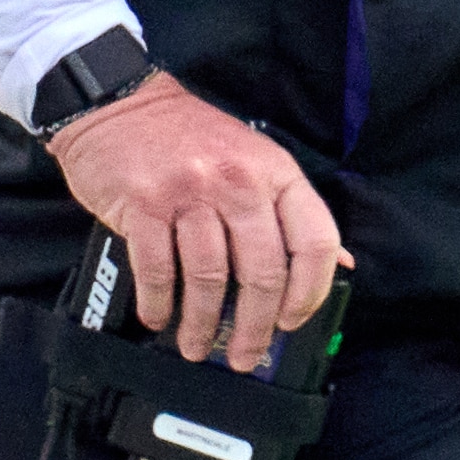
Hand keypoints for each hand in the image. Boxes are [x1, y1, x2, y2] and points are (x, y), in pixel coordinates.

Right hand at [45, 73, 350, 370]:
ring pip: (210, 279)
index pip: (314, 239)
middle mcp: (238, 180)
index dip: (310, 291)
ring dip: (202, 325)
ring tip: (196, 345)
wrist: (119, 104)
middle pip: (262, 271)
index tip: (294, 321)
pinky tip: (159, 317)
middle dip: (255, 327)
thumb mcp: (255, 159)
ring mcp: (189, 192)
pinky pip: (158, 271)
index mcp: (275, 171)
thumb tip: (340, 262)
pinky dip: (159, 304)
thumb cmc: (191, 138)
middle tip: (243, 354)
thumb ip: (292, 211)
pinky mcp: (144, 205)